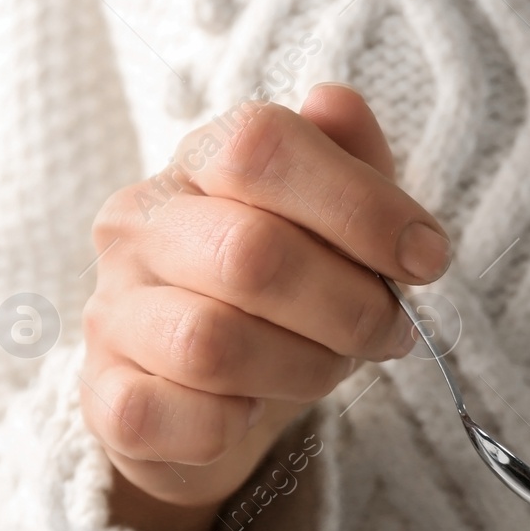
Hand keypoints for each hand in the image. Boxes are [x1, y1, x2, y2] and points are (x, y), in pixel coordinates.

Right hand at [81, 84, 450, 530]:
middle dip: (350, 307)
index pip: (261, 144)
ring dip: (303, 370)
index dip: (360, 204)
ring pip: (212, 343)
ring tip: (327, 371)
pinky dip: (227, 426)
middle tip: (389, 334)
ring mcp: (112, 311)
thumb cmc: (282, 304)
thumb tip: (337, 104)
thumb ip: (349, 165)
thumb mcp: (332, 229)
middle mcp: (140, 225)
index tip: (425, 258)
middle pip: (251, 254)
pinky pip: (165, 415)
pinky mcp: (104, 398)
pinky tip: (247, 413)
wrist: (206, 403)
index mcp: (199, 165)